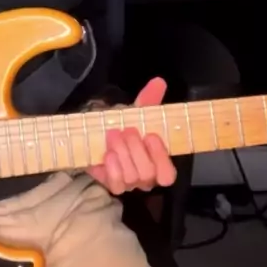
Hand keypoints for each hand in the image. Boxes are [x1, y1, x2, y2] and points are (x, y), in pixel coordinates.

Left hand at [87, 78, 176, 195]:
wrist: (97, 134)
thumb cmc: (124, 126)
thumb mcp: (137, 113)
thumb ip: (149, 99)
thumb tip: (158, 82)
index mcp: (158, 162)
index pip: (168, 175)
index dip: (161, 157)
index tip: (150, 135)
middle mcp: (146, 177)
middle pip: (148, 174)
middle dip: (136, 150)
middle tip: (127, 130)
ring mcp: (129, 183)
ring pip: (131, 178)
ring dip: (122, 154)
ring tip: (113, 135)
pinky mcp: (111, 184)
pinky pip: (115, 184)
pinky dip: (112, 168)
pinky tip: (107, 154)